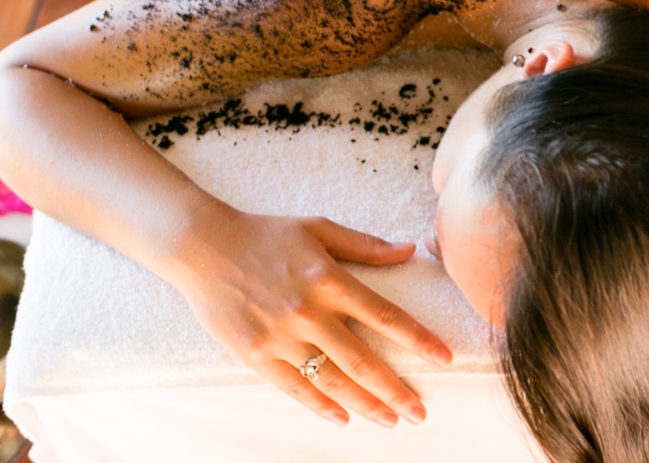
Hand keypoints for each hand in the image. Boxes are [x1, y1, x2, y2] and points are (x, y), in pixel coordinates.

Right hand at [171, 209, 451, 426]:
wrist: (203, 245)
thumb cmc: (266, 233)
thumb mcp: (319, 227)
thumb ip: (365, 245)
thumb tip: (408, 249)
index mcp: (329, 278)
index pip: (385, 315)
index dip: (419, 339)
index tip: (446, 358)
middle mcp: (308, 311)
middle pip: (363, 359)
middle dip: (396, 389)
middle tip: (421, 411)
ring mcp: (280, 336)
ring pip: (332, 380)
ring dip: (366, 404)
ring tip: (391, 420)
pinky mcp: (254, 353)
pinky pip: (294, 387)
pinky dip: (321, 405)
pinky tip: (344, 418)